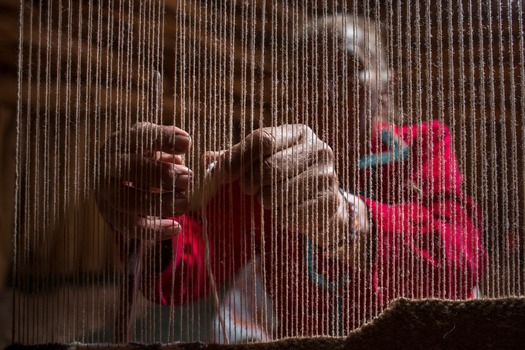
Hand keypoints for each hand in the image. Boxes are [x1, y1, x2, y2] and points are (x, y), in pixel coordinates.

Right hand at [96, 122, 191, 240]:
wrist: (118, 178)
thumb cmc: (143, 156)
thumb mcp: (154, 142)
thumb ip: (169, 139)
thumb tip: (183, 142)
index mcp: (122, 141)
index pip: (139, 135)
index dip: (163, 138)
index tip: (187, 144)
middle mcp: (108, 165)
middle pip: (128, 168)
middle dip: (160, 174)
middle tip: (187, 179)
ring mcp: (106, 191)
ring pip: (127, 201)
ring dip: (159, 204)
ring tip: (184, 203)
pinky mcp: (110, 214)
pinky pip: (129, 226)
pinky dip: (154, 230)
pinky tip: (176, 227)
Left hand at [204, 124, 351, 248]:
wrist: (322, 205)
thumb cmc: (285, 179)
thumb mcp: (262, 162)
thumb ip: (235, 158)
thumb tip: (207, 159)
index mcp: (298, 133)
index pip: (262, 140)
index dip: (238, 158)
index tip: (223, 176)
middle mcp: (318, 149)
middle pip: (269, 168)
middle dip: (250, 183)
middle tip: (249, 190)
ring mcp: (327, 175)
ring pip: (277, 193)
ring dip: (265, 201)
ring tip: (269, 199)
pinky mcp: (329, 202)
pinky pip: (290, 212)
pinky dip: (280, 215)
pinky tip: (285, 210)